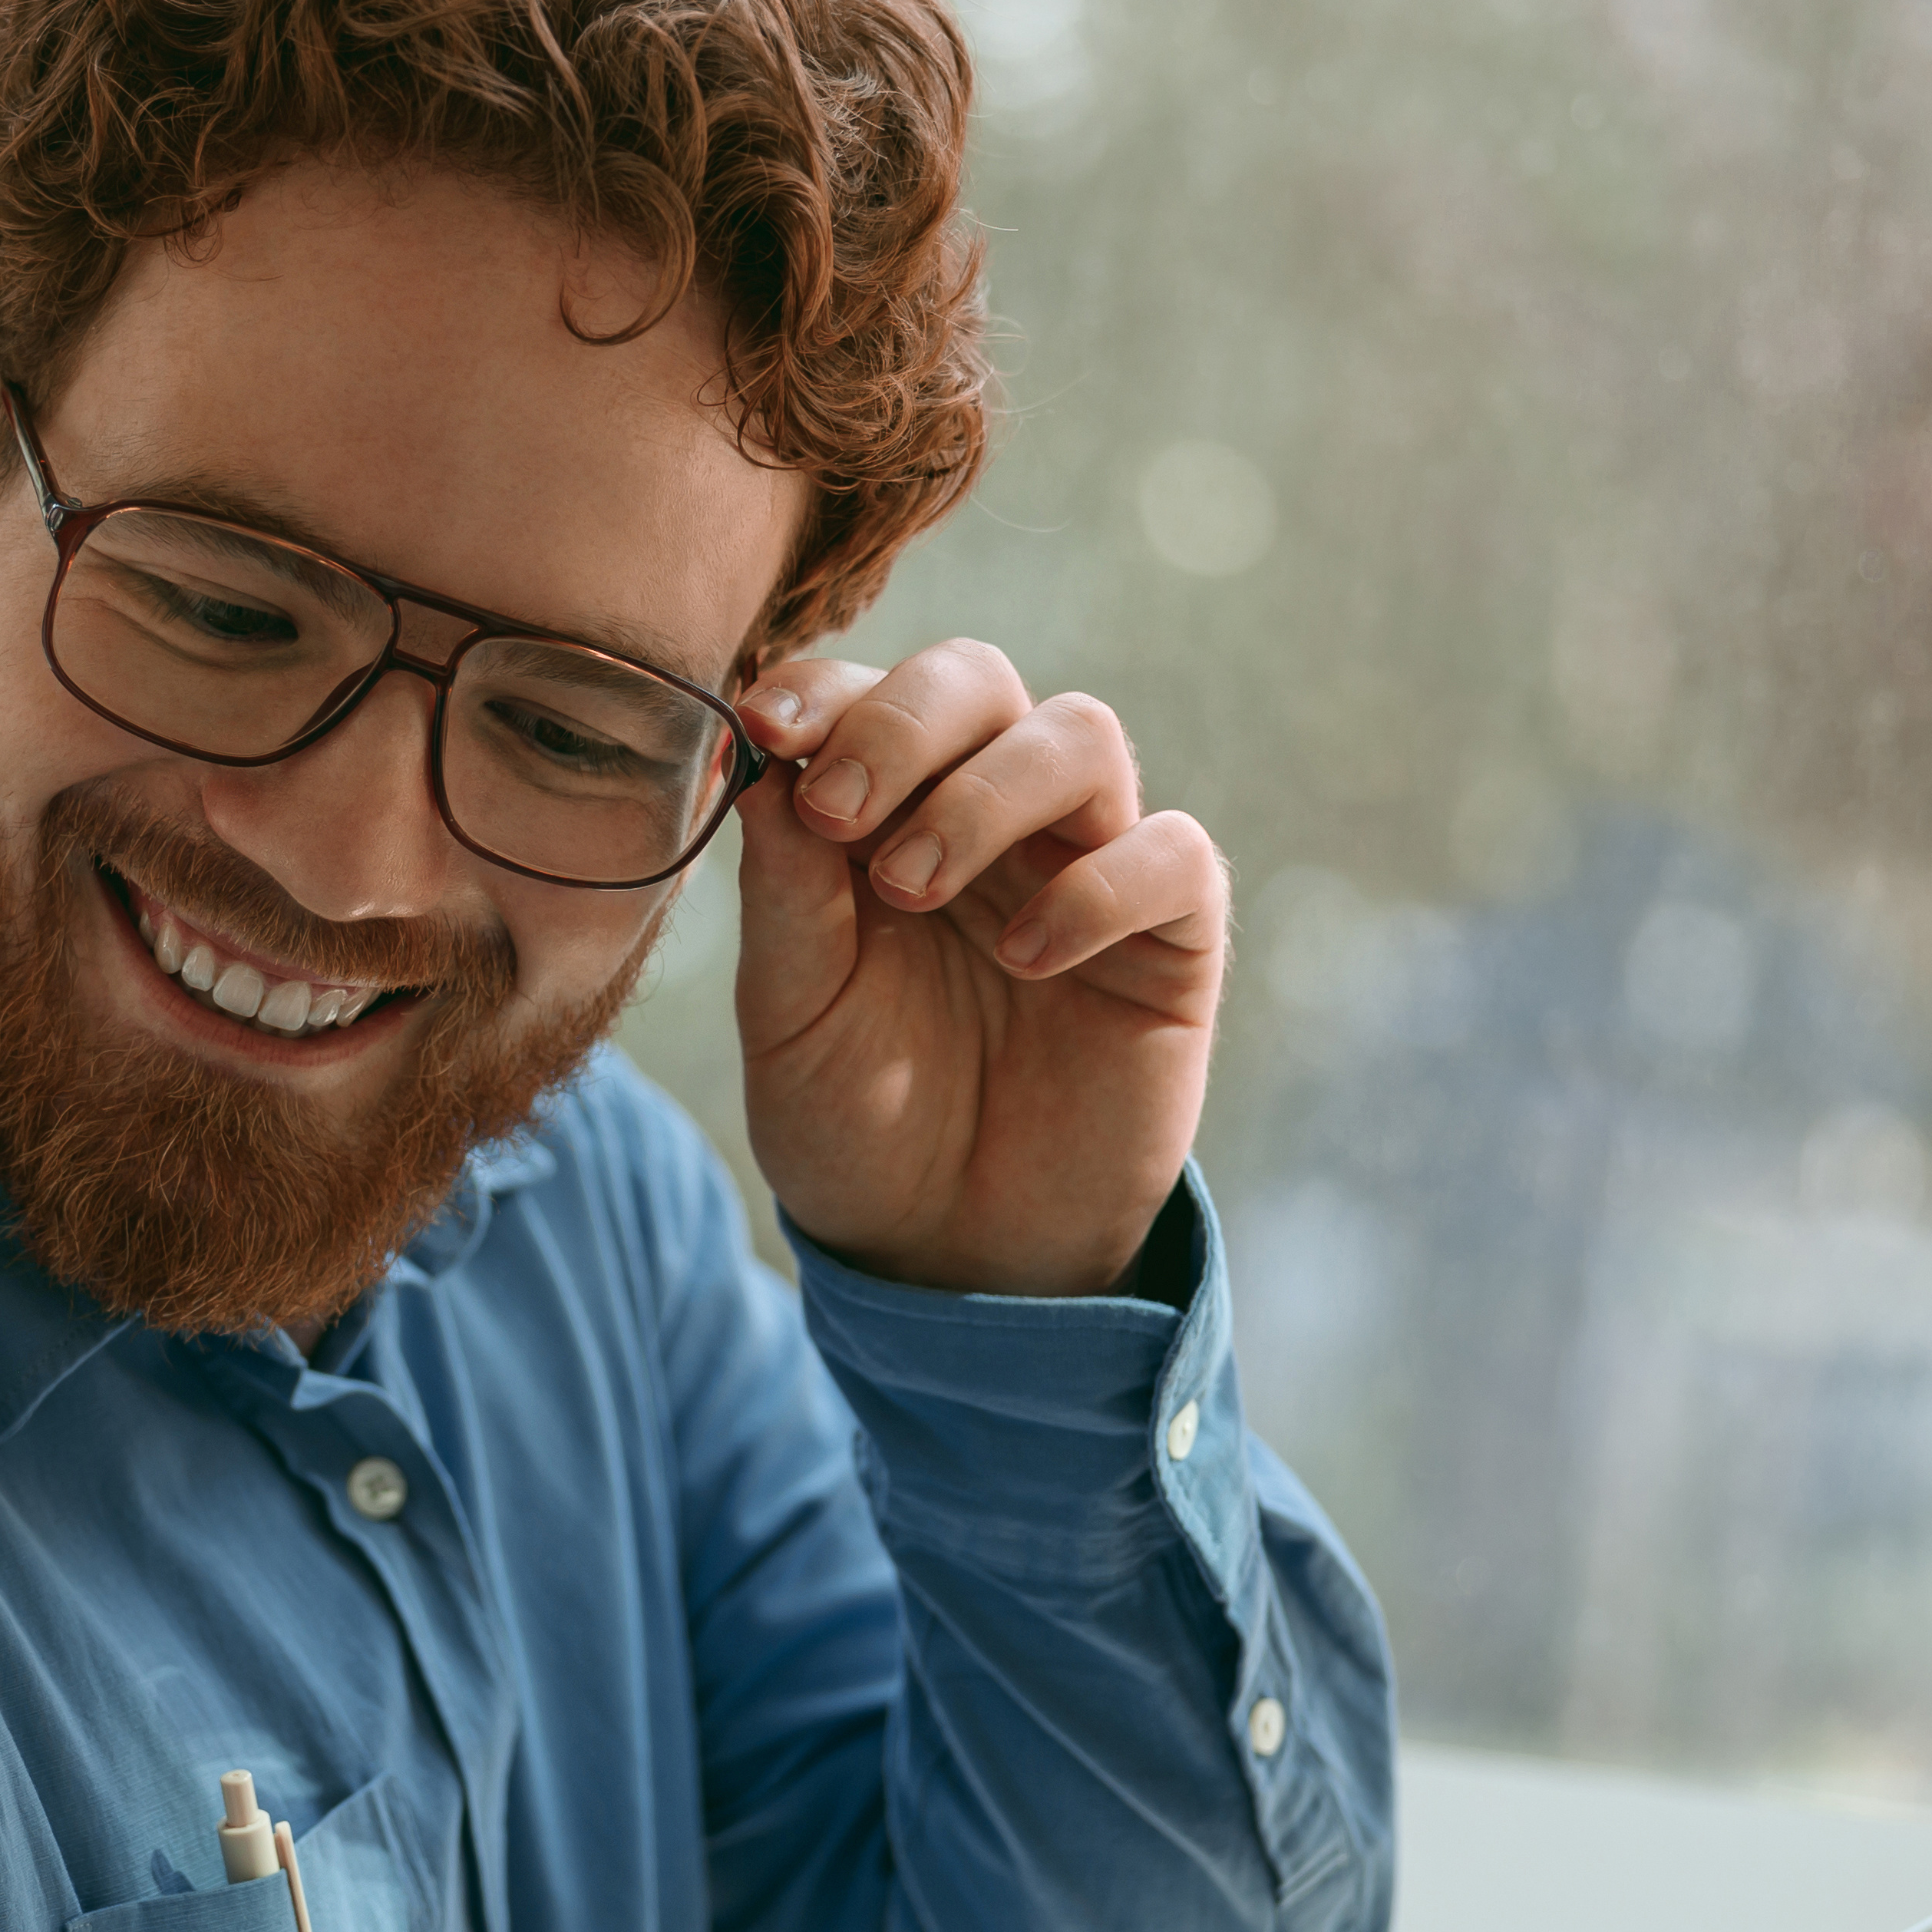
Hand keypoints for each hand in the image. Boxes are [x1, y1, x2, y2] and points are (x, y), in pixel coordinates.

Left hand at [727, 641, 1227, 1299]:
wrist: (945, 1250)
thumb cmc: (858, 1122)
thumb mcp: (791, 1017)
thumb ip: (784, 894)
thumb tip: (758, 763)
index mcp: (884, 815)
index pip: (867, 695)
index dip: (823, 690)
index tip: (765, 730)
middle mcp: (990, 817)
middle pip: (978, 680)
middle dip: (903, 722)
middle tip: (838, 810)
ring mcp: (1086, 864)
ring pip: (1080, 735)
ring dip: (989, 791)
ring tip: (913, 887)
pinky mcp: (1170, 937)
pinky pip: (1173, 854)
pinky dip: (1099, 886)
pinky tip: (1028, 959)